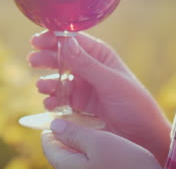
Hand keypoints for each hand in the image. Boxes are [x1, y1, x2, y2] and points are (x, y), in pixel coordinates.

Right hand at [28, 31, 170, 164]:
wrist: (142, 137)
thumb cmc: (134, 104)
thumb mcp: (111, 82)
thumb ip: (87, 64)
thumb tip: (66, 42)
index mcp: (99, 55)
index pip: (73, 40)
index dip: (54, 37)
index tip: (37, 40)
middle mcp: (88, 68)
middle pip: (61, 58)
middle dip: (46, 58)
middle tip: (32, 60)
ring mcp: (81, 87)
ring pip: (57, 79)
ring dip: (47, 81)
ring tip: (42, 87)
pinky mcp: (77, 105)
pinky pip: (59, 99)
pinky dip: (52, 101)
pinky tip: (50, 104)